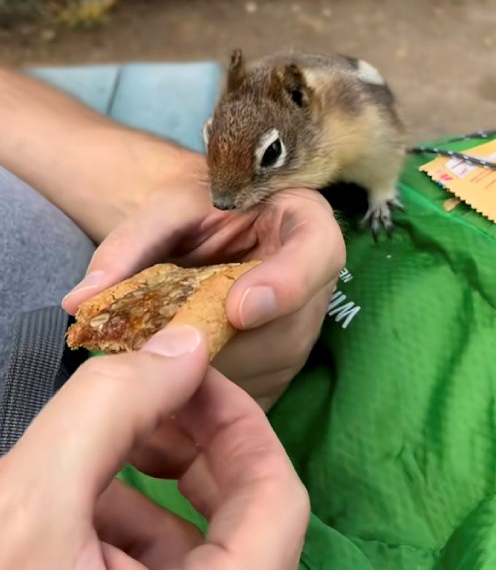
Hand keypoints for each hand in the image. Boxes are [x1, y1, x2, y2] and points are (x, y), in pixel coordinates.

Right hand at [0, 325, 308, 568]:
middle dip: (190, 447)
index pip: (279, 497)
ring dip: (145, 484)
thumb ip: (108, 415)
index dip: (238, 423)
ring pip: (188, 546)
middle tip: (143, 395)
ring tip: (90, 445)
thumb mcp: (27, 508)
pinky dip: (113, 528)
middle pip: (240, 517)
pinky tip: (66, 499)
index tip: (187, 372)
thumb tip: (181, 346)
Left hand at [62, 169, 345, 408]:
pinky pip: (248, 387)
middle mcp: (318, 281)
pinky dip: (205, 385)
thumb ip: (130, 245)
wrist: (206, 223)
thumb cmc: (196, 204)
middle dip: (222, 335)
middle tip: (154, 337)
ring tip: (157, 343)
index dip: (286, 284)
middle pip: (287, 323)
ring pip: (265, 362)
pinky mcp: (283, 367)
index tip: (238, 309)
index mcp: (304, 221)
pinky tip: (171, 367)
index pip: (318, 254)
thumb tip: (81, 302)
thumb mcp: (165, 207)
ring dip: (207, 362)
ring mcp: (306, 329)